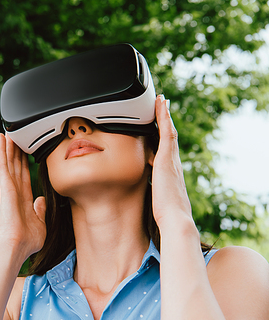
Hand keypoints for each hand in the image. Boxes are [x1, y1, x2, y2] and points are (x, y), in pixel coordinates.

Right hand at [0, 133, 46, 259]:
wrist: (17, 246)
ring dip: (7, 146)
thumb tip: (40, 200)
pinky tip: (0, 140)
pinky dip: (1, 152)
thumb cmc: (27, 241)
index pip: (24, 174)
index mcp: (23, 198)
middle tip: (15, 135)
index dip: (24, 161)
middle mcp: (15, 191)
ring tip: (6, 132)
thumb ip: (40, 210)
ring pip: (8, 161)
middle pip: (15, 164)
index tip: (25, 151)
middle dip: (15, 150)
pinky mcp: (5, 186)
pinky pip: (2, 165)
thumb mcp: (40, 224)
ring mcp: (8, 188)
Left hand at [151, 95, 194, 231]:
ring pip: (169, 131)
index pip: (166, 149)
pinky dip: (164, 118)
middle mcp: (173, 164)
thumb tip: (144, 191)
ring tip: (161, 100)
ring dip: (165, 115)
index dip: (163, 136)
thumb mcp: (156, 199)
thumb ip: (151, 191)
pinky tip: (161, 105)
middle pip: (169, 136)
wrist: (175, 219)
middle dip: (165, 121)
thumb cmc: (165, 214)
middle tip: (162, 105)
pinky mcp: (167, 159)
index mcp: (170, 173)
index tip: (159, 125)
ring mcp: (172, 160)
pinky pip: (167, 133)